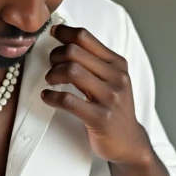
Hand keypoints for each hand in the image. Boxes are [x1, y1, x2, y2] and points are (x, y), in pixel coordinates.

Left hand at [42, 24, 153, 164]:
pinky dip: (51, 96)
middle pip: (75, 52)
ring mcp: (110, 98)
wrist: (129, 142)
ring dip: (52, 74)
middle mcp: (116, 77)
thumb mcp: (112, 80)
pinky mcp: (100, 118)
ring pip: (71, 72)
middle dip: (55, 56)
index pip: (85, 37)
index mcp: (118, 64)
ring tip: (50, 81)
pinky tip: (47, 97)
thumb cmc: (113, 109)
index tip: (52, 34)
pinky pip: (68, 101)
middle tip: (51, 66)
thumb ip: (94, 62)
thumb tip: (66, 41)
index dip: (64, 33)